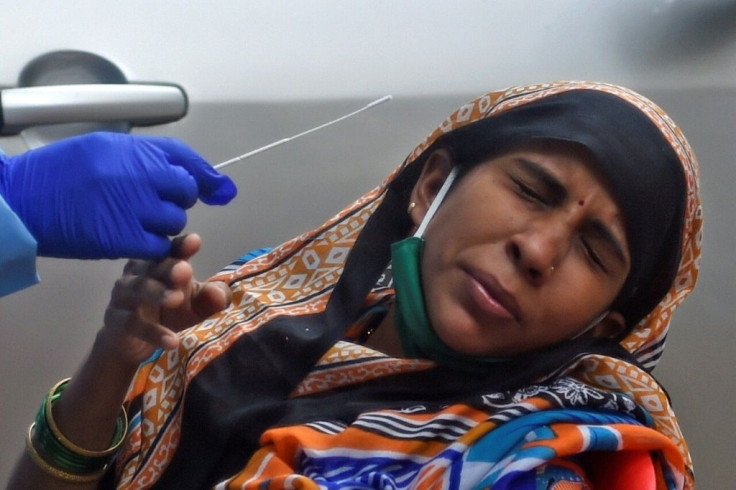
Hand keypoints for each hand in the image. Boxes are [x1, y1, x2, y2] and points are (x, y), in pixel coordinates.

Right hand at [0, 132, 236, 258]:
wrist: (21, 201)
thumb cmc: (59, 172)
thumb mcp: (103, 148)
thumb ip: (147, 158)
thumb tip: (191, 174)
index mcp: (132, 149)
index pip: (185, 160)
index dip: (206, 176)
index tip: (221, 190)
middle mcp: (137, 175)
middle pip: (184, 191)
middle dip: (175, 198)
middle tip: (152, 202)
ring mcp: (132, 208)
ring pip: (174, 220)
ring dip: (162, 223)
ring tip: (133, 218)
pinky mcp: (122, 238)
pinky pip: (158, 245)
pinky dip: (152, 245)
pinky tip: (133, 237)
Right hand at [101, 234, 230, 365]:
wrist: (133, 343)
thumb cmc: (169, 312)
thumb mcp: (195, 305)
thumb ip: (210, 297)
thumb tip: (218, 293)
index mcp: (160, 262)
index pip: (171, 250)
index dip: (181, 245)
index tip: (194, 241)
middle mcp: (139, 273)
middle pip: (153, 265)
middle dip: (169, 266)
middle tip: (185, 270)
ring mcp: (124, 295)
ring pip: (139, 289)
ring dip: (158, 293)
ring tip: (177, 299)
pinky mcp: (116, 320)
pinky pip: (133, 323)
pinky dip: (153, 332)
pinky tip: (172, 341)